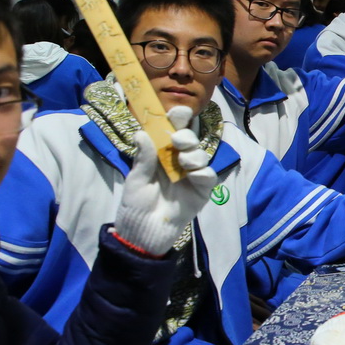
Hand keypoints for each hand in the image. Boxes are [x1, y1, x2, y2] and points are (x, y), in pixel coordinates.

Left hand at [112, 106, 218, 255]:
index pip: (171, 131)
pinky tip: (194, 175)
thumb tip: (142, 133)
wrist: (144, 232)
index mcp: (160, 154)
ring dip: (194, 153)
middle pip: (190, 138)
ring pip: (201, 154)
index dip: (177, 119)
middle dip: (186, 135)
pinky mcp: (201, 191)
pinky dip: (203, 172)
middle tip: (177, 140)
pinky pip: (209, 175)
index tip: (178, 112)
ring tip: (183, 162)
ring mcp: (191, 175)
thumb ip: (144, 157)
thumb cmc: (136, 204)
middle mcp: (177, 161)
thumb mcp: (136, 179)